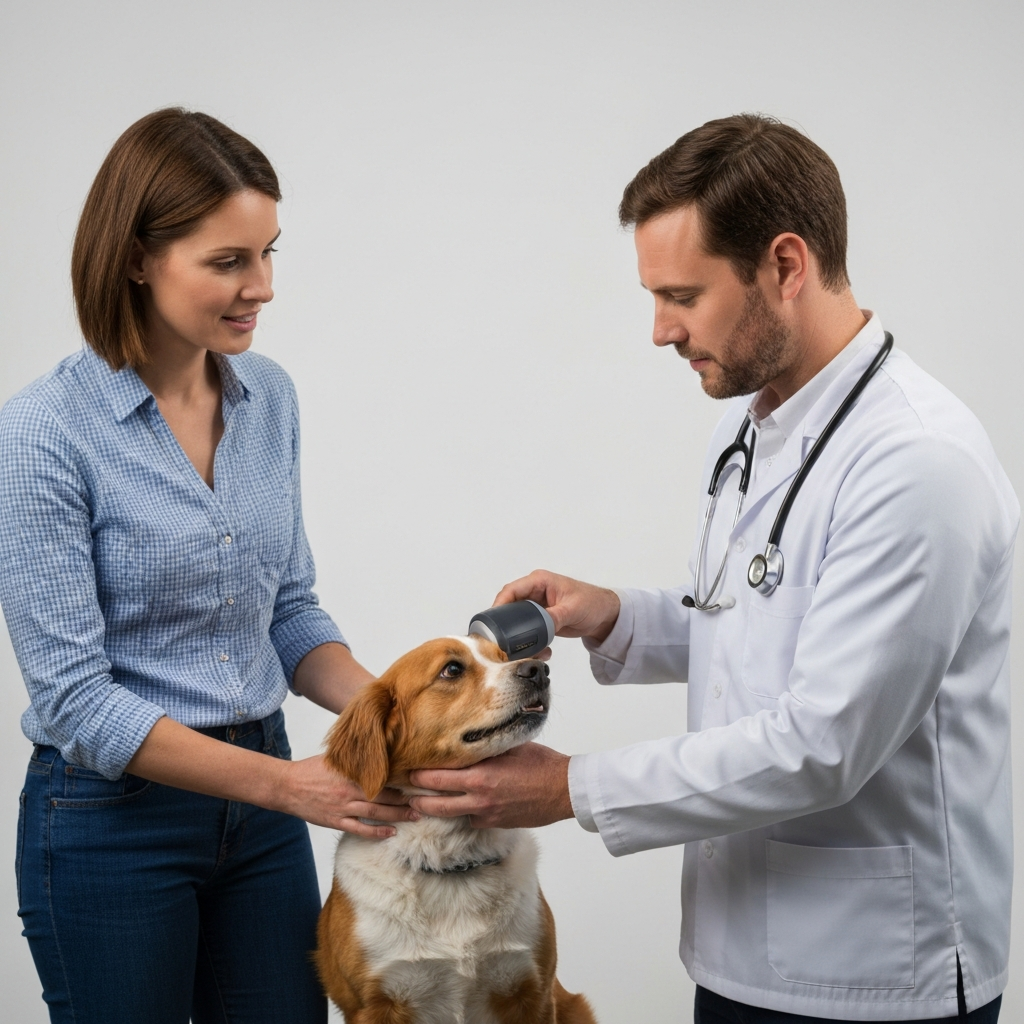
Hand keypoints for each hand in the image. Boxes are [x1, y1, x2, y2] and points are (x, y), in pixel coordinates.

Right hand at [275, 754, 418, 838]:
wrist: (287, 786)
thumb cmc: (311, 769)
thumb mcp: (335, 758)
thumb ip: (355, 758)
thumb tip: (375, 746)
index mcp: (352, 773)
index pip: (384, 776)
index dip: (402, 779)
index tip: (419, 780)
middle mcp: (351, 791)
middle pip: (385, 796)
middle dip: (406, 800)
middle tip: (425, 802)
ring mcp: (344, 808)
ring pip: (377, 813)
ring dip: (398, 815)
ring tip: (415, 817)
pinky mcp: (336, 821)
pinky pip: (360, 829)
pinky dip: (377, 832)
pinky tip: (391, 833)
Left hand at [407, 742, 572, 828]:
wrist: (564, 791)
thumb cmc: (541, 763)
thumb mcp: (511, 746)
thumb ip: (487, 746)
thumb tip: (469, 738)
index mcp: (481, 775)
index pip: (438, 776)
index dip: (419, 774)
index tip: (407, 769)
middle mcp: (479, 797)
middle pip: (436, 801)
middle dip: (416, 797)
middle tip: (402, 792)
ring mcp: (486, 813)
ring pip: (449, 814)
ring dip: (432, 809)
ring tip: (416, 805)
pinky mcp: (495, 823)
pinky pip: (470, 819)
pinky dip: (461, 813)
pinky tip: (455, 806)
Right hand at [493, 570, 619, 644]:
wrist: (605, 616)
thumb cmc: (593, 603)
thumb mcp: (573, 609)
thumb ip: (554, 616)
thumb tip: (539, 625)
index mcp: (539, 581)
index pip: (512, 590)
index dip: (499, 604)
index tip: (493, 622)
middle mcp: (534, 592)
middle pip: (510, 607)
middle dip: (507, 625)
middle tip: (504, 641)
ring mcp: (536, 606)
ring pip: (517, 621)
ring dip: (520, 636)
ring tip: (527, 650)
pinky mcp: (540, 619)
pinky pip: (528, 630)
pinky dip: (531, 641)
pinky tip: (540, 651)